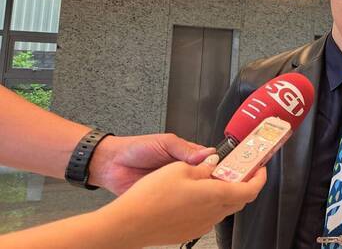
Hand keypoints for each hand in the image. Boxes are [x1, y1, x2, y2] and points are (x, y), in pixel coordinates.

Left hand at [89, 133, 214, 194]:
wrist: (110, 165)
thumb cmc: (135, 149)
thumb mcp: (164, 142)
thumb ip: (186, 149)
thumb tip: (208, 154)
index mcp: (186, 154)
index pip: (209, 160)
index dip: (218, 166)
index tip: (226, 172)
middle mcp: (182, 170)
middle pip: (204, 178)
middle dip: (210, 182)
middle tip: (216, 186)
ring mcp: (174, 185)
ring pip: (192, 192)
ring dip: (197, 194)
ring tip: (203, 195)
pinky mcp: (164, 198)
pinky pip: (178, 202)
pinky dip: (183, 204)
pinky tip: (188, 204)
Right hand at [100, 161, 266, 246]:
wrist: (129, 223)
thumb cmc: (151, 197)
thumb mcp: (180, 169)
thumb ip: (203, 166)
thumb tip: (214, 162)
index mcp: (216, 195)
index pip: (250, 189)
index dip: (259, 177)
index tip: (260, 168)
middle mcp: (213, 213)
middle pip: (239, 199)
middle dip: (243, 182)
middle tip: (238, 168)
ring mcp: (202, 225)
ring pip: (223, 207)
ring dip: (225, 192)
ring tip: (213, 178)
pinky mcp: (189, 231)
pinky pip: (208, 216)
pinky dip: (210, 203)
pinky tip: (195, 193)